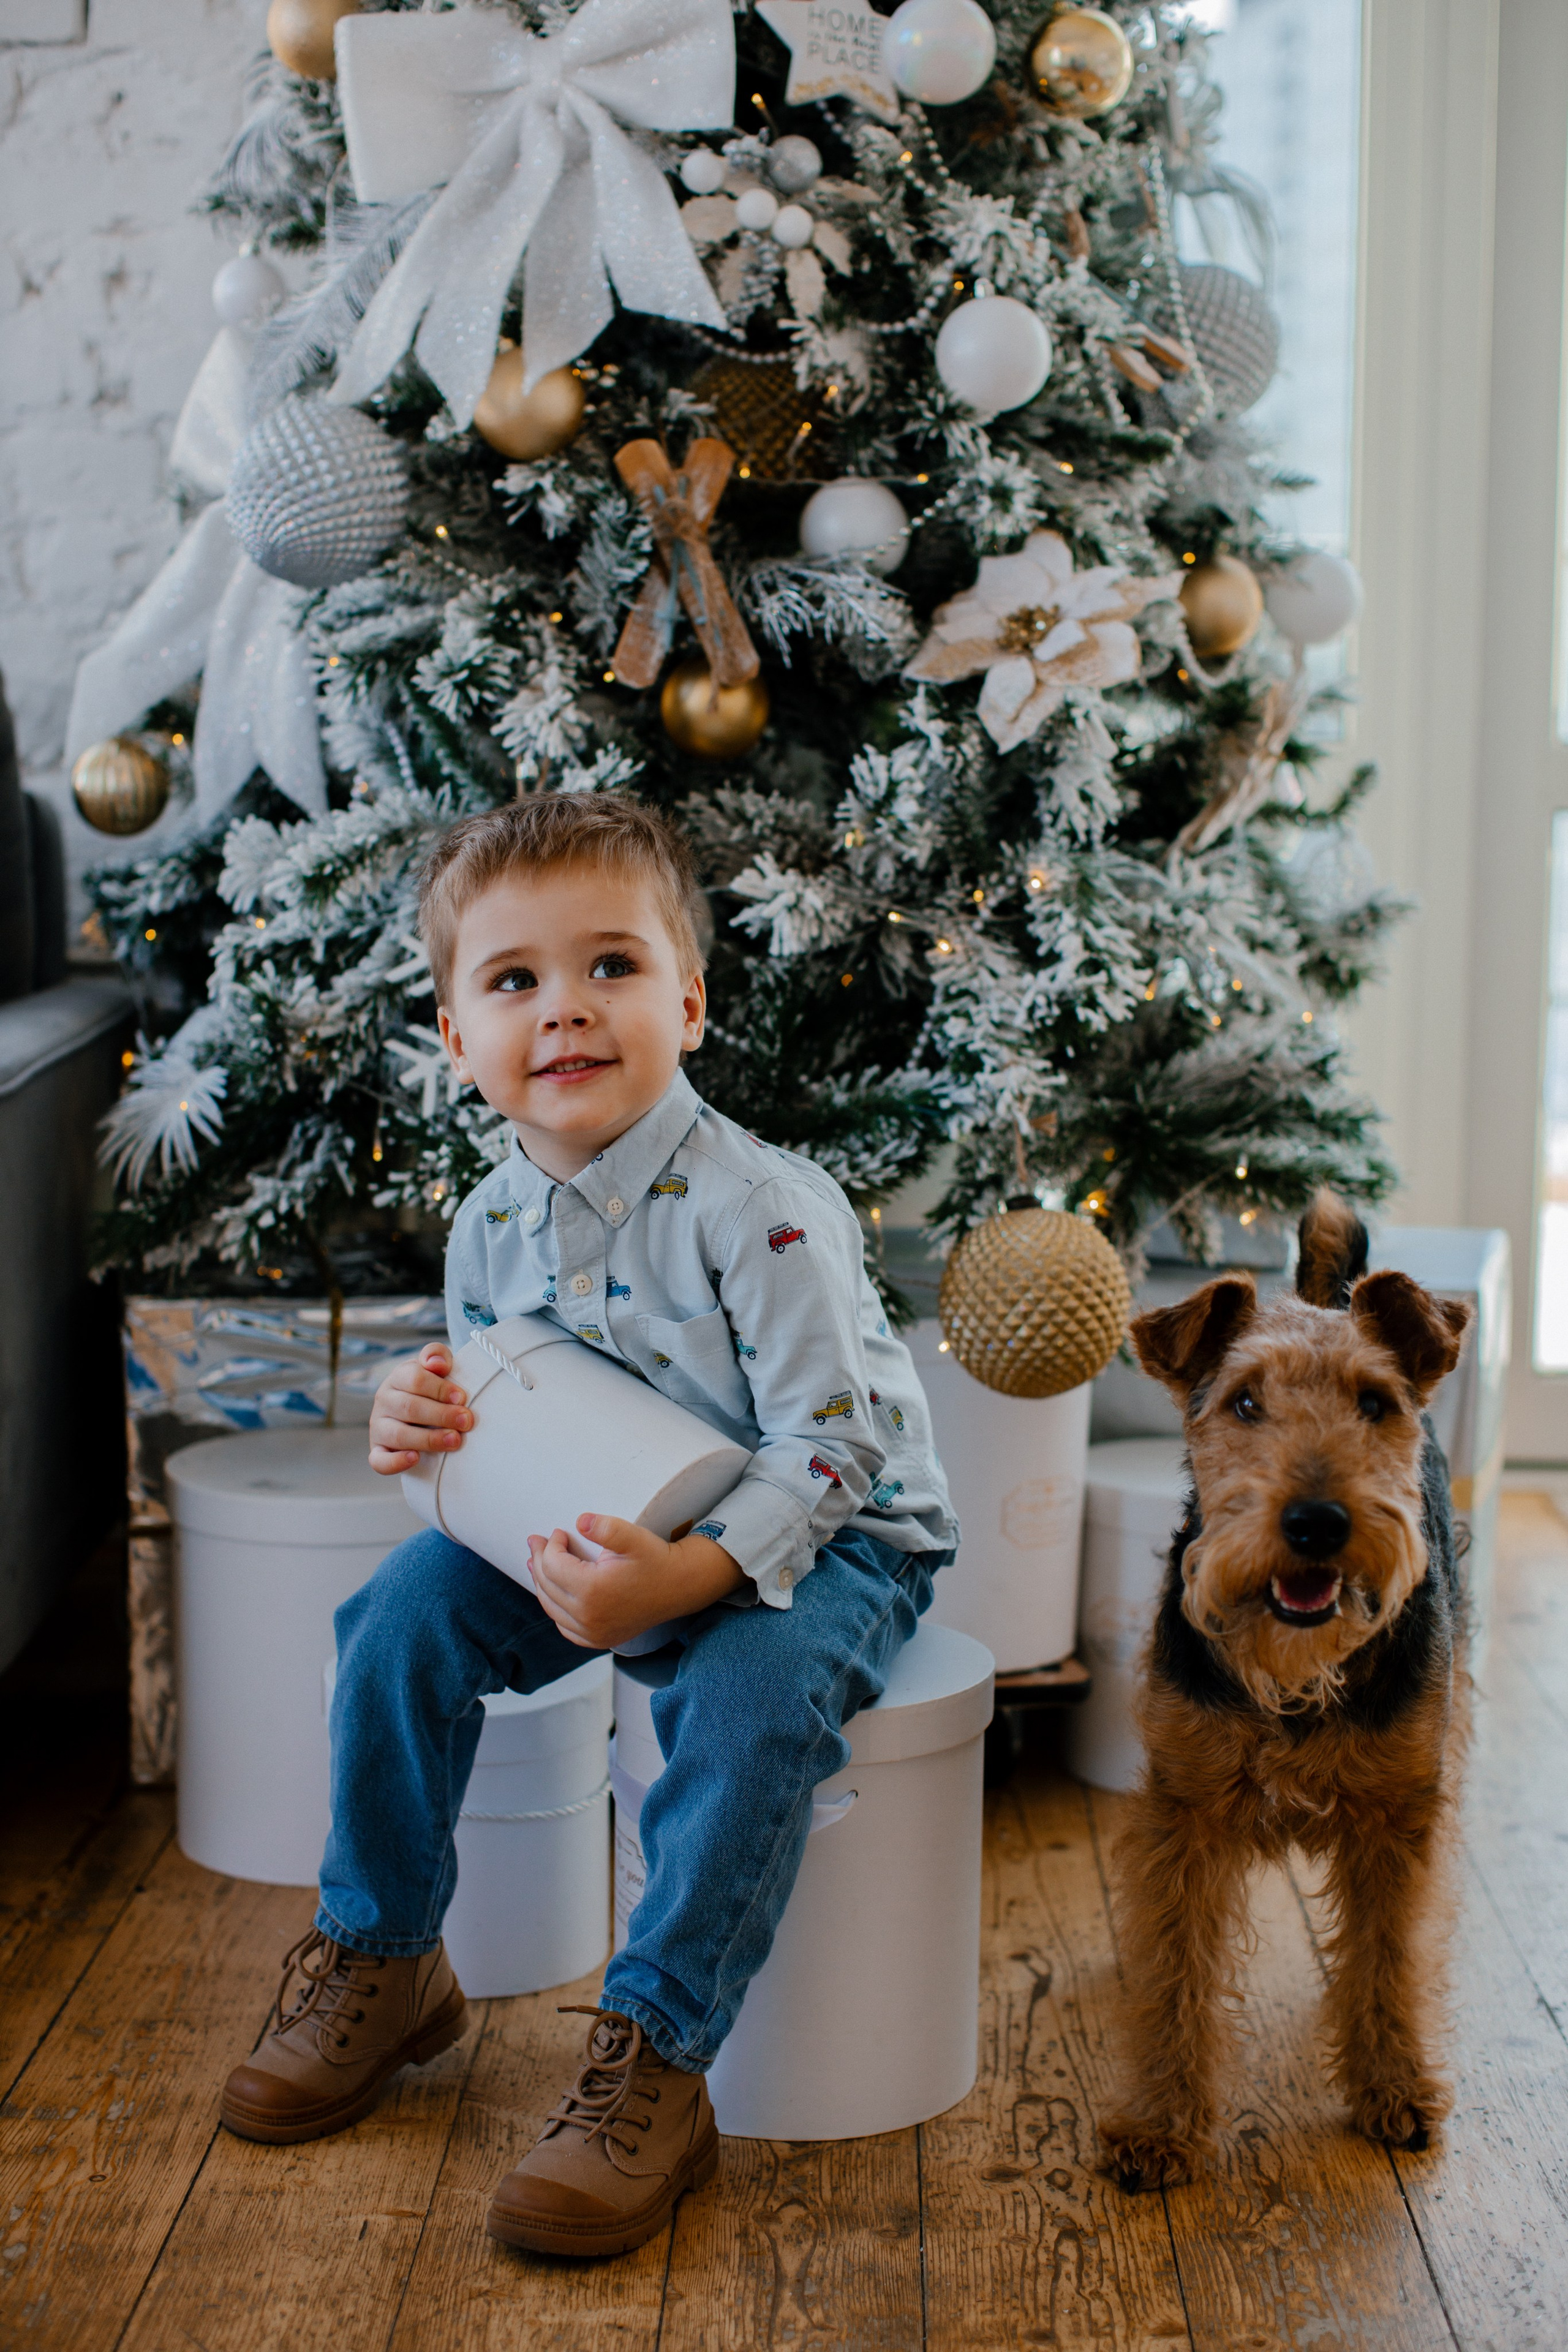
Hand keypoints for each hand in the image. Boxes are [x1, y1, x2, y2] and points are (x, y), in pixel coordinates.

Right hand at [368, 1343, 473, 1474]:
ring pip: (398, 1435)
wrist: (421, 1414)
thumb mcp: (436, 1368)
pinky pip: (379, 1461)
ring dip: (428, 1439)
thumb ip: (438, 1356)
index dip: (440, 1388)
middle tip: (466, 1421)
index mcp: (398, 1378)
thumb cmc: (433, 1389)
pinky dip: (396, 1462)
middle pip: (409, 1407)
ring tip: (454, 1440)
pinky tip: (415, 1458)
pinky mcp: (378, 1451)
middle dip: (441, 1415)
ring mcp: (379, 1427)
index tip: (462, 1398)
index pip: (414, 1379)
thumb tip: (437, 1363)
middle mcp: (384, 1401)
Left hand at [528, 1516, 747, 1649]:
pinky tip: (554, 1594)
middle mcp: (588, 1617)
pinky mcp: (598, 1640)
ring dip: (541, 1584)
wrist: (680, 1586)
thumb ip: (606, 1528)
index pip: (553, 1565)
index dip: (551, 1545)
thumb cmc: (655, 1560)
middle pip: (547, 1586)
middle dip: (539, 1561)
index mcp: (592, 1591)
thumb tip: (580, 1521)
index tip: (559, 1532)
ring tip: (536, 1564)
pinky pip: (565, 1627)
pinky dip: (555, 1609)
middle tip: (536, 1542)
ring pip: (551, 1608)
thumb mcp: (633, 1537)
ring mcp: (592, 1633)